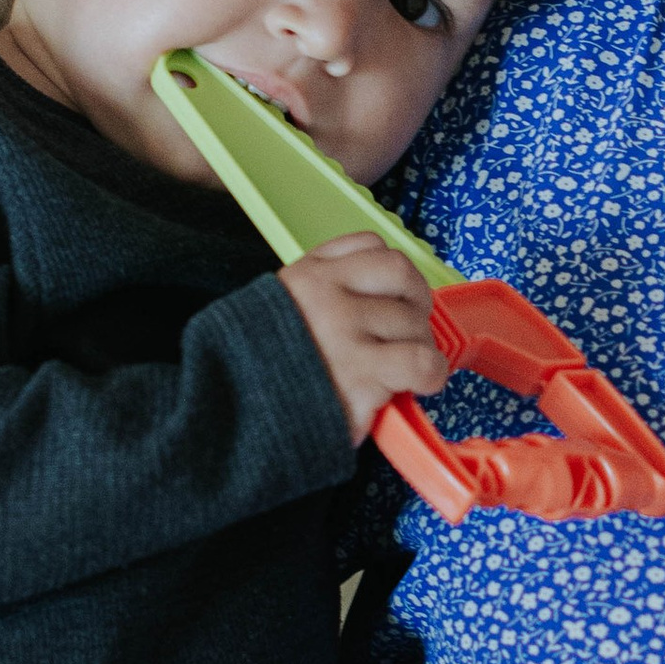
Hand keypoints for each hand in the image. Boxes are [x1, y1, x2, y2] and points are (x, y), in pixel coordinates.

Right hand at [279, 233, 449, 442]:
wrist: (233, 417)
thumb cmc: (264, 373)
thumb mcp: (279, 312)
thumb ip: (323, 295)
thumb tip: (382, 303)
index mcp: (307, 276)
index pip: (372, 246)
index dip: (395, 274)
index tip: (396, 297)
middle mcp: (325, 297)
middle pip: (402, 278)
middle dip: (416, 306)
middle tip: (409, 333)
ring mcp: (343, 334)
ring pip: (414, 322)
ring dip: (421, 346)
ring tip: (403, 368)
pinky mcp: (359, 376)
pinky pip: (420, 360)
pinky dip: (431, 372)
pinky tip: (419, 383)